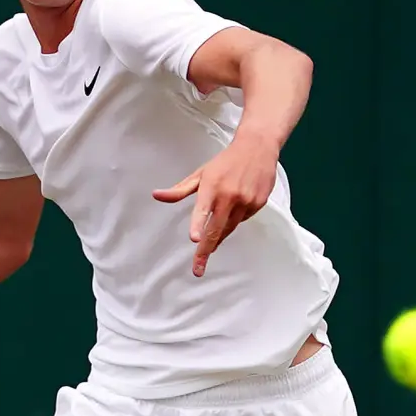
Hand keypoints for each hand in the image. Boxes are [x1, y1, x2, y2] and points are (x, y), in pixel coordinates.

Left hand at [151, 141, 276, 276]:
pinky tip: (234, 210)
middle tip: (197, 269)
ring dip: (218, 239)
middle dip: (205, 251)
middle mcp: (229, 195)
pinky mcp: (258, 204)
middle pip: (216, 229)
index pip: (203, 209)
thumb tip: (156, 195)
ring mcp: (246, 201)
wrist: (257, 147)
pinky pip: (242, 220)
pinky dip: (234, 220)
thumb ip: (179, 190)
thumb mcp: (201, 173)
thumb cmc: (225, 162)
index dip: (198, 224)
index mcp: (212, 186)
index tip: (195, 239)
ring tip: (209, 247)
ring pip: (229, 228)